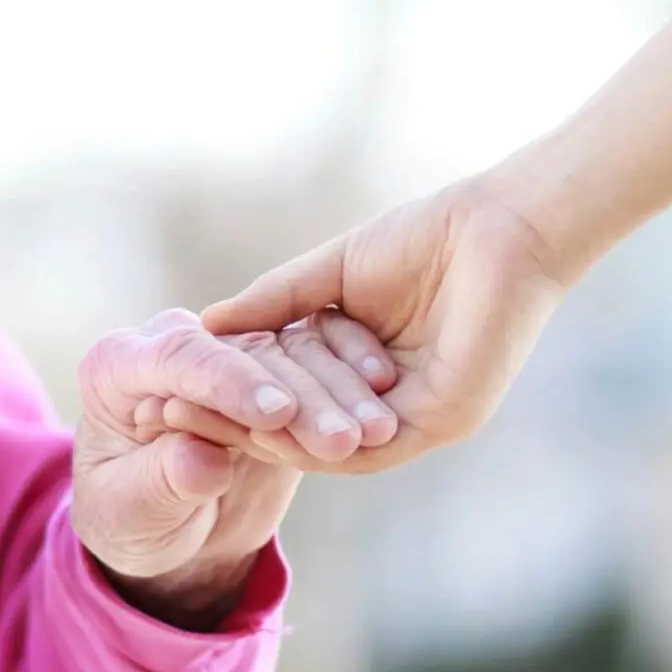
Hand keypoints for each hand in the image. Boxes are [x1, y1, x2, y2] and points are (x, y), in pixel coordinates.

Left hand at [71, 308, 395, 629]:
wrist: (158, 530)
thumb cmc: (129, 520)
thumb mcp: (131, 512)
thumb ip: (162, 481)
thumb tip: (202, 462)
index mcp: (121, 364)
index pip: (182, 358)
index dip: (232, 384)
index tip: (276, 414)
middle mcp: (178, 346)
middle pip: (248, 355)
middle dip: (301, 395)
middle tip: (345, 438)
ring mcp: (232, 356)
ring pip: (294, 358)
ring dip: (340, 394)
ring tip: (380, 434)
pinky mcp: (275, 375)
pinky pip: (320, 371)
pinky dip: (354, 390)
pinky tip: (386, 416)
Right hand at [199, 172, 570, 473]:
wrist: (499, 226)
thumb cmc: (426, 239)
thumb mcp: (329, 273)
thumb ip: (275, 303)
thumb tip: (207, 326)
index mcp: (364, 378)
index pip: (289, 402)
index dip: (233, 399)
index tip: (173, 394)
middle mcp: (387, 409)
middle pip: (303, 429)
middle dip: (238, 425)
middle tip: (176, 420)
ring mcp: (415, 421)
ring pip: (330, 444)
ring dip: (271, 435)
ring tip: (210, 422)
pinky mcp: (441, 421)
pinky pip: (368, 445)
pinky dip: (316, 437)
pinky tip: (269, 422)